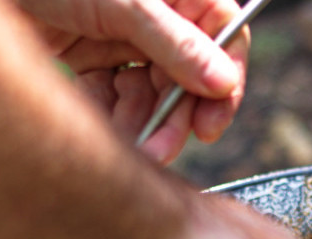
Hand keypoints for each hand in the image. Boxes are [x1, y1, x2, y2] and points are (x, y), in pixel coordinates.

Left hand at [17, 0, 248, 163]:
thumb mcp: (123, 4)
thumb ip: (175, 44)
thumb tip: (222, 82)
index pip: (223, 36)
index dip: (223, 84)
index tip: (208, 125)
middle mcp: (155, 13)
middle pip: (185, 74)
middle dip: (173, 115)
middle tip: (161, 151)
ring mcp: (120, 34)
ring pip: (148, 92)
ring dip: (140, 123)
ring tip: (126, 148)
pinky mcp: (88, 55)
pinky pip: (111, 95)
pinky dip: (108, 115)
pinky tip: (97, 126)